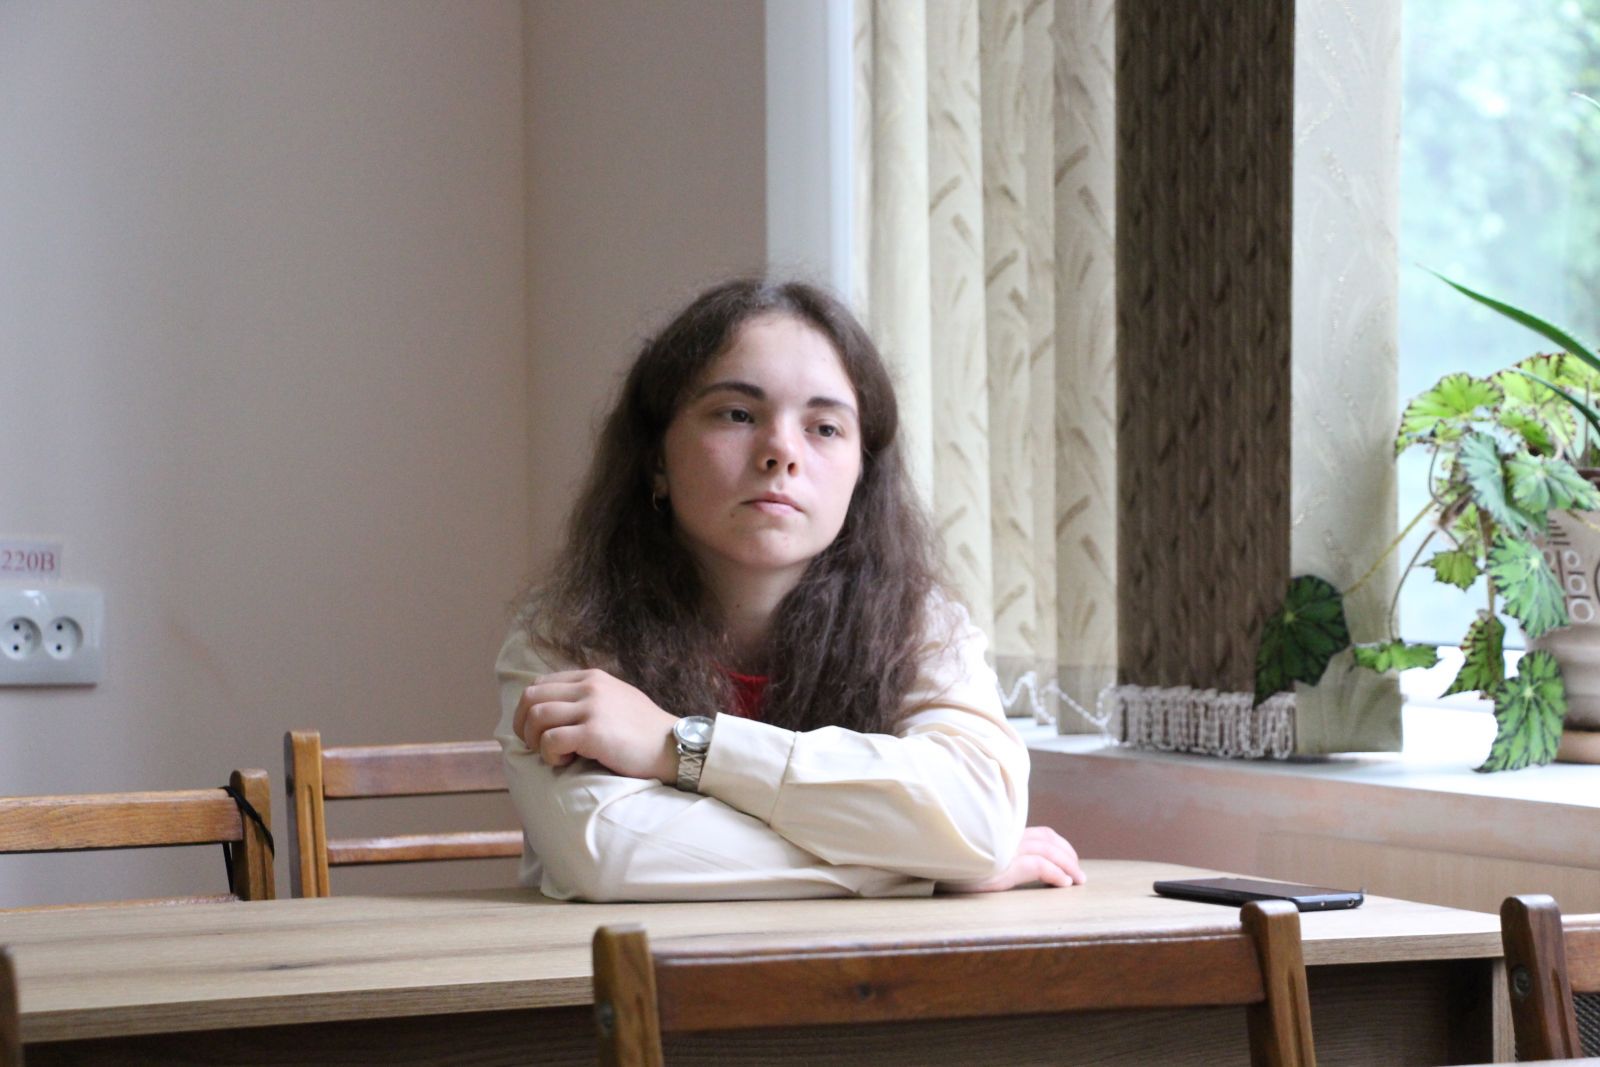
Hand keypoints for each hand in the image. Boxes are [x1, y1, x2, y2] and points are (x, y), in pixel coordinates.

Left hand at [513, 669, 679, 781]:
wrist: (673, 746)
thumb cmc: (644, 730)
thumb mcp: (616, 698)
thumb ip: (588, 696)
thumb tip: (554, 709)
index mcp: (592, 677)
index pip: (539, 684)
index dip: (527, 709)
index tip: (535, 731)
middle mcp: (589, 687)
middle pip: (531, 697)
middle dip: (523, 725)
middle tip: (535, 746)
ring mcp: (592, 708)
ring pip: (537, 717)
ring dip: (536, 741)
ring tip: (555, 755)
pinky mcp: (594, 733)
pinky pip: (551, 741)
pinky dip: (550, 755)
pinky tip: (566, 761)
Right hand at [943, 826, 1085, 892]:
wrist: (925, 866)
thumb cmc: (944, 863)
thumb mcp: (971, 857)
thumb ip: (990, 852)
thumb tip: (1008, 863)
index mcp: (998, 832)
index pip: (1038, 832)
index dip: (1058, 844)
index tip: (1069, 858)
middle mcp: (1003, 836)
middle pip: (1047, 839)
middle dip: (1068, 854)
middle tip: (1078, 872)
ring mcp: (1003, 849)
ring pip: (1047, 851)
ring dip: (1067, 865)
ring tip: (1077, 880)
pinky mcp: (1001, 866)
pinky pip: (1038, 866)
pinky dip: (1055, 873)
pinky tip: (1063, 883)